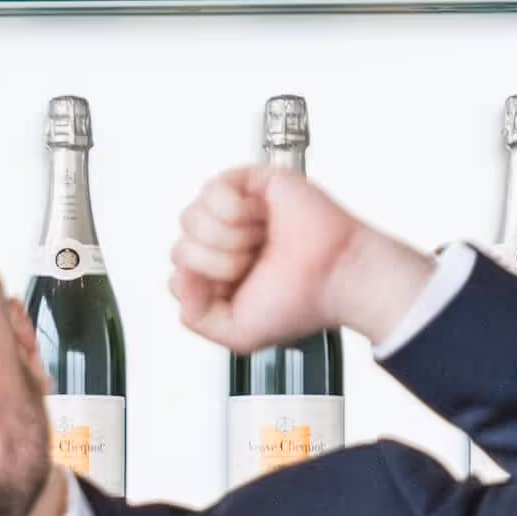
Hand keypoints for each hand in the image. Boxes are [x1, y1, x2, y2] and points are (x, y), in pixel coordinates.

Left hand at [169, 160, 434, 358]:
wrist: (336, 276)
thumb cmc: (301, 300)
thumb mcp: (238, 334)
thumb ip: (196, 317)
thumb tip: (179, 277)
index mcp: (219, 274)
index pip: (180, 273)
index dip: (204, 285)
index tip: (238, 287)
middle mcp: (224, 241)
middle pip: (181, 247)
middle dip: (219, 264)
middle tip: (255, 264)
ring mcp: (234, 211)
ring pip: (191, 218)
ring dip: (229, 237)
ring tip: (261, 241)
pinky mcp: (250, 181)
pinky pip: (212, 190)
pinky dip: (237, 210)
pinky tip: (262, 218)